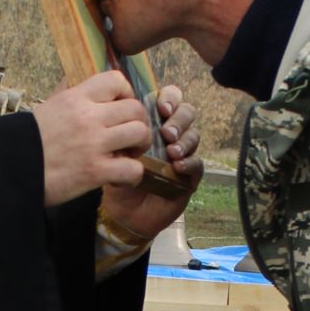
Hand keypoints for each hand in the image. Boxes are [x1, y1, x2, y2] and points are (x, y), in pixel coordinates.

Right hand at [32, 71, 152, 205]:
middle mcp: (87, 117)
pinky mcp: (95, 171)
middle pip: (136, 108)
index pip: (116, 80)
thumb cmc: (25, 142)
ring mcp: (93, 144)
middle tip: (128, 138)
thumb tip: (73, 79)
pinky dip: (133, 175)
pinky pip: (134, 169)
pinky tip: (120, 178)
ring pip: (140, 133)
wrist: (7, 170)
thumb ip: (66, 94)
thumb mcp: (46, 108)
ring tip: (127, 156)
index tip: (119, 109)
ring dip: (139, 147)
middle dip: (138, 123)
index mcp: (75, 98)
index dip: (126, 94)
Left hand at [94, 86, 205, 244]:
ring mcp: (182, 153)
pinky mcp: (189, 175)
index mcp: (153, 122)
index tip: (161, 107)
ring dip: (184, 140)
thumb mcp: (112, 152)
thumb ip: (117, 134)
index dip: (169, 98)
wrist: (123, 212)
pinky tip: (177, 166)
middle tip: (167, 132)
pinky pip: (197, 163)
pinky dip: (189, 162)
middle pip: (186, 112)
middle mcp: (171, 134)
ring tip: (171, 150)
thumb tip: (118, 118)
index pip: (169, 99)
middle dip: (179, 118)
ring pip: (194, 135)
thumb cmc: (117, 176)